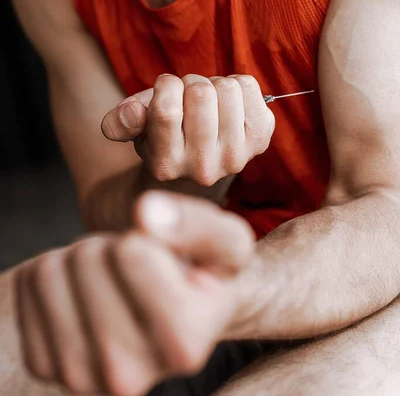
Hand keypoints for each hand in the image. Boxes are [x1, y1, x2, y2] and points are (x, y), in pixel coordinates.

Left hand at [16, 192, 255, 395]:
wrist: (178, 308)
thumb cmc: (207, 269)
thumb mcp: (228, 238)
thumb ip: (197, 223)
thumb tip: (145, 214)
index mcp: (183, 346)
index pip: (131, 252)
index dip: (145, 236)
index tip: (165, 257)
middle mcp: (130, 378)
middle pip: (88, 260)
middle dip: (110, 245)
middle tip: (136, 267)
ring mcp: (81, 377)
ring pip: (53, 272)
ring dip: (81, 256)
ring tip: (113, 278)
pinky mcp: (45, 364)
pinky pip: (29, 286)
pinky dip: (54, 272)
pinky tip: (85, 291)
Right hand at [102, 74, 274, 185]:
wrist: (200, 161)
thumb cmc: (163, 136)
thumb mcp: (134, 129)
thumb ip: (121, 121)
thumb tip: (130, 114)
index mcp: (165, 165)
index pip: (166, 110)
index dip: (166, 86)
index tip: (166, 91)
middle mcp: (202, 169)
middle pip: (200, 94)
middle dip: (191, 84)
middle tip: (189, 98)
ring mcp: (235, 157)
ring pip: (227, 88)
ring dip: (215, 85)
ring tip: (209, 103)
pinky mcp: (260, 140)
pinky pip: (249, 86)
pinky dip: (237, 84)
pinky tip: (229, 105)